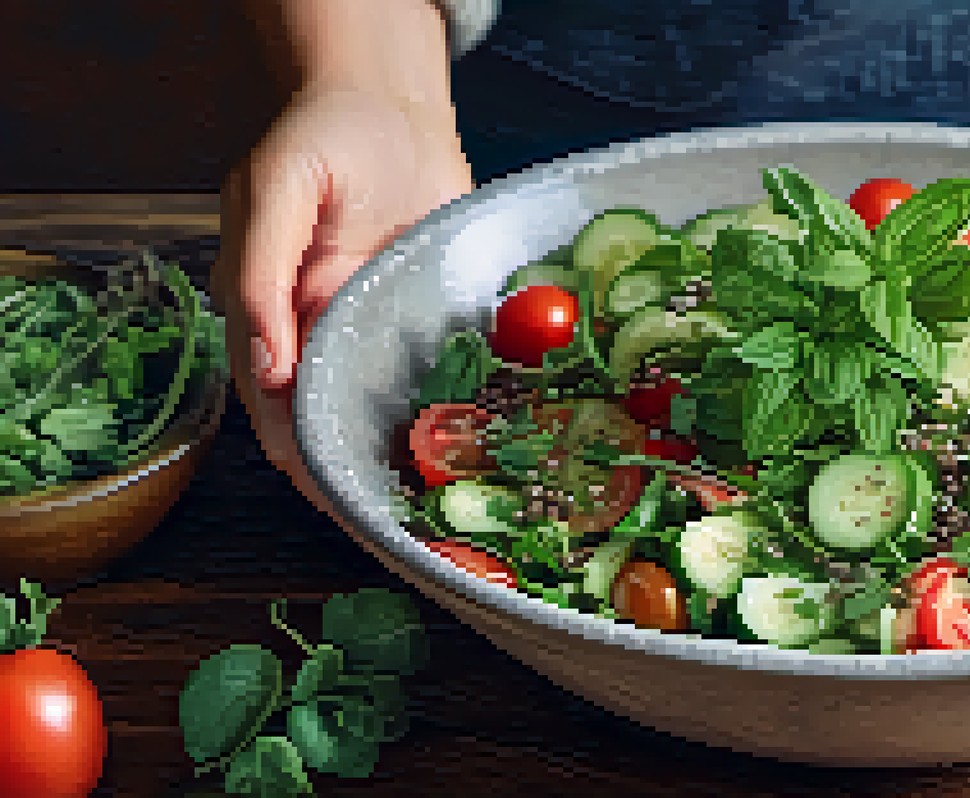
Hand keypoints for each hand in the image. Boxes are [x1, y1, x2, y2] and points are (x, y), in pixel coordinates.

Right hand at [213, 70, 471, 524]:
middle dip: (360, 475)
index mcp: (271, 316)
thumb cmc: (325, 136)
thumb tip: (265, 364)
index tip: (338, 501)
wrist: (395, 107)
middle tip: (400, 525)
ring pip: (385, 411)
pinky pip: (436, 377)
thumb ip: (261, 271)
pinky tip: (483, 446)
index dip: (302, 455)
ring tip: (441, 509)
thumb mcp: (276, 188)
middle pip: (332, 424)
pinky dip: (455, 411)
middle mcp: (320, 335)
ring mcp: (374, 333)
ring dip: (408, 455)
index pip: (276, 407)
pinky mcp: (424, 323)